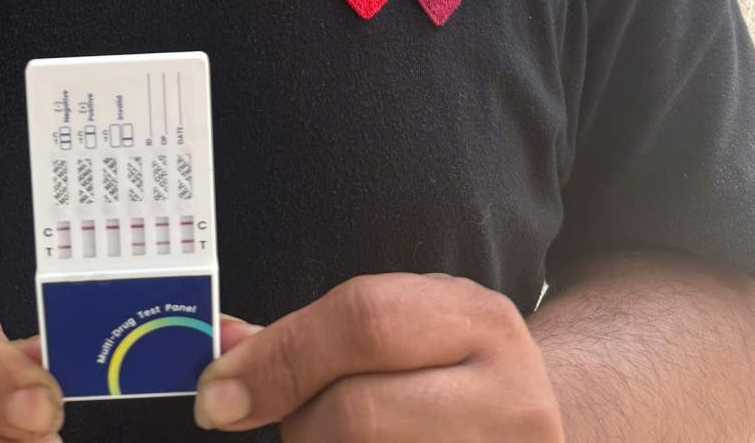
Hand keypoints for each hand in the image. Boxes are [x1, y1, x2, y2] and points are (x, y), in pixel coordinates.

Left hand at [195, 274, 564, 440]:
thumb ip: (308, 336)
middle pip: (357, 415)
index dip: (279, 359)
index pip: (363, 323)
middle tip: (287, 426)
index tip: (217, 392)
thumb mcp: (403, 332)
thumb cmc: (448, 374)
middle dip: (298, 425)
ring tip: (334, 438)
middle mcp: (510, 397)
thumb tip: (221, 346)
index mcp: (478, 322)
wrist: (537, 426)